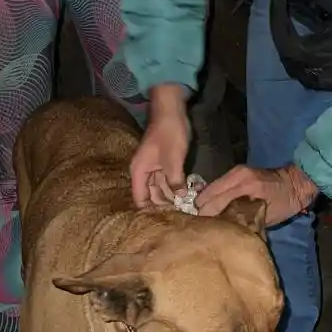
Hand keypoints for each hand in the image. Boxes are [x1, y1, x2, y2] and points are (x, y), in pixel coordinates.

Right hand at [130, 85, 189, 206]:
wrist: (172, 110)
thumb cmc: (168, 133)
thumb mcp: (173, 160)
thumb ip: (174, 181)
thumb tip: (180, 198)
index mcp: (139, 172)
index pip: (140, 199)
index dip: (150, 211)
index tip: (165, 222)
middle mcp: (144, 172)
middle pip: (152, 196)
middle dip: (166, 205)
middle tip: (183, 215)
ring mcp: (155, 167)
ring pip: (162, 188)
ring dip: (175, 195)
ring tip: (190, 206)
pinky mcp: (166, 163)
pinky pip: (170, 179)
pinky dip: (179, 185)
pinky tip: (192, 192)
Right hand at [196, 163, 318, 225]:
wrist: (296, 183)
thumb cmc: (285, 203)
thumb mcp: (266, 217)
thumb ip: (243, 220)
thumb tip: (221, 228)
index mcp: (245, 186)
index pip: (213, 203)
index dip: (205, 218)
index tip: (204, 231)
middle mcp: (236, 175)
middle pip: (205, 195)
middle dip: (202, 211)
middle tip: (204, 226)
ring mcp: (235, 171)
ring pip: (208, 189)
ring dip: (206, 203)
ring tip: (208, 218)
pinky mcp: (236, 171)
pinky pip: (217, 185)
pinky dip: (213, 196)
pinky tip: (214, 208)